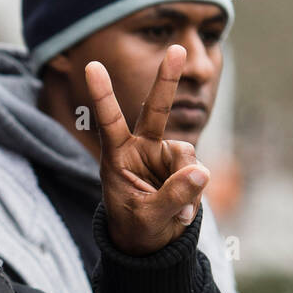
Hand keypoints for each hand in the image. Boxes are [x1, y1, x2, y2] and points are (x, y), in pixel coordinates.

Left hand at [85, 45, 210, 254]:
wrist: (150, 243)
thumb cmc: (135, 228)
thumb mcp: (148, 218)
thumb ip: (171, 197)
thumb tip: (201, 172)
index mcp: (117, 156)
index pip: (108, 122)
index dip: (102, 95)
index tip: (92, 65)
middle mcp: (141, 148)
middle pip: (155, 110)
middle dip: (167, 80)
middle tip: (176, 49)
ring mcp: (164, 155)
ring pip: (187, 157)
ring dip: (186, 186)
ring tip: (174, 211)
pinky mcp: (184, 166)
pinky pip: (198, 174)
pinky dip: (194, 196)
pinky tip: (182, 213)